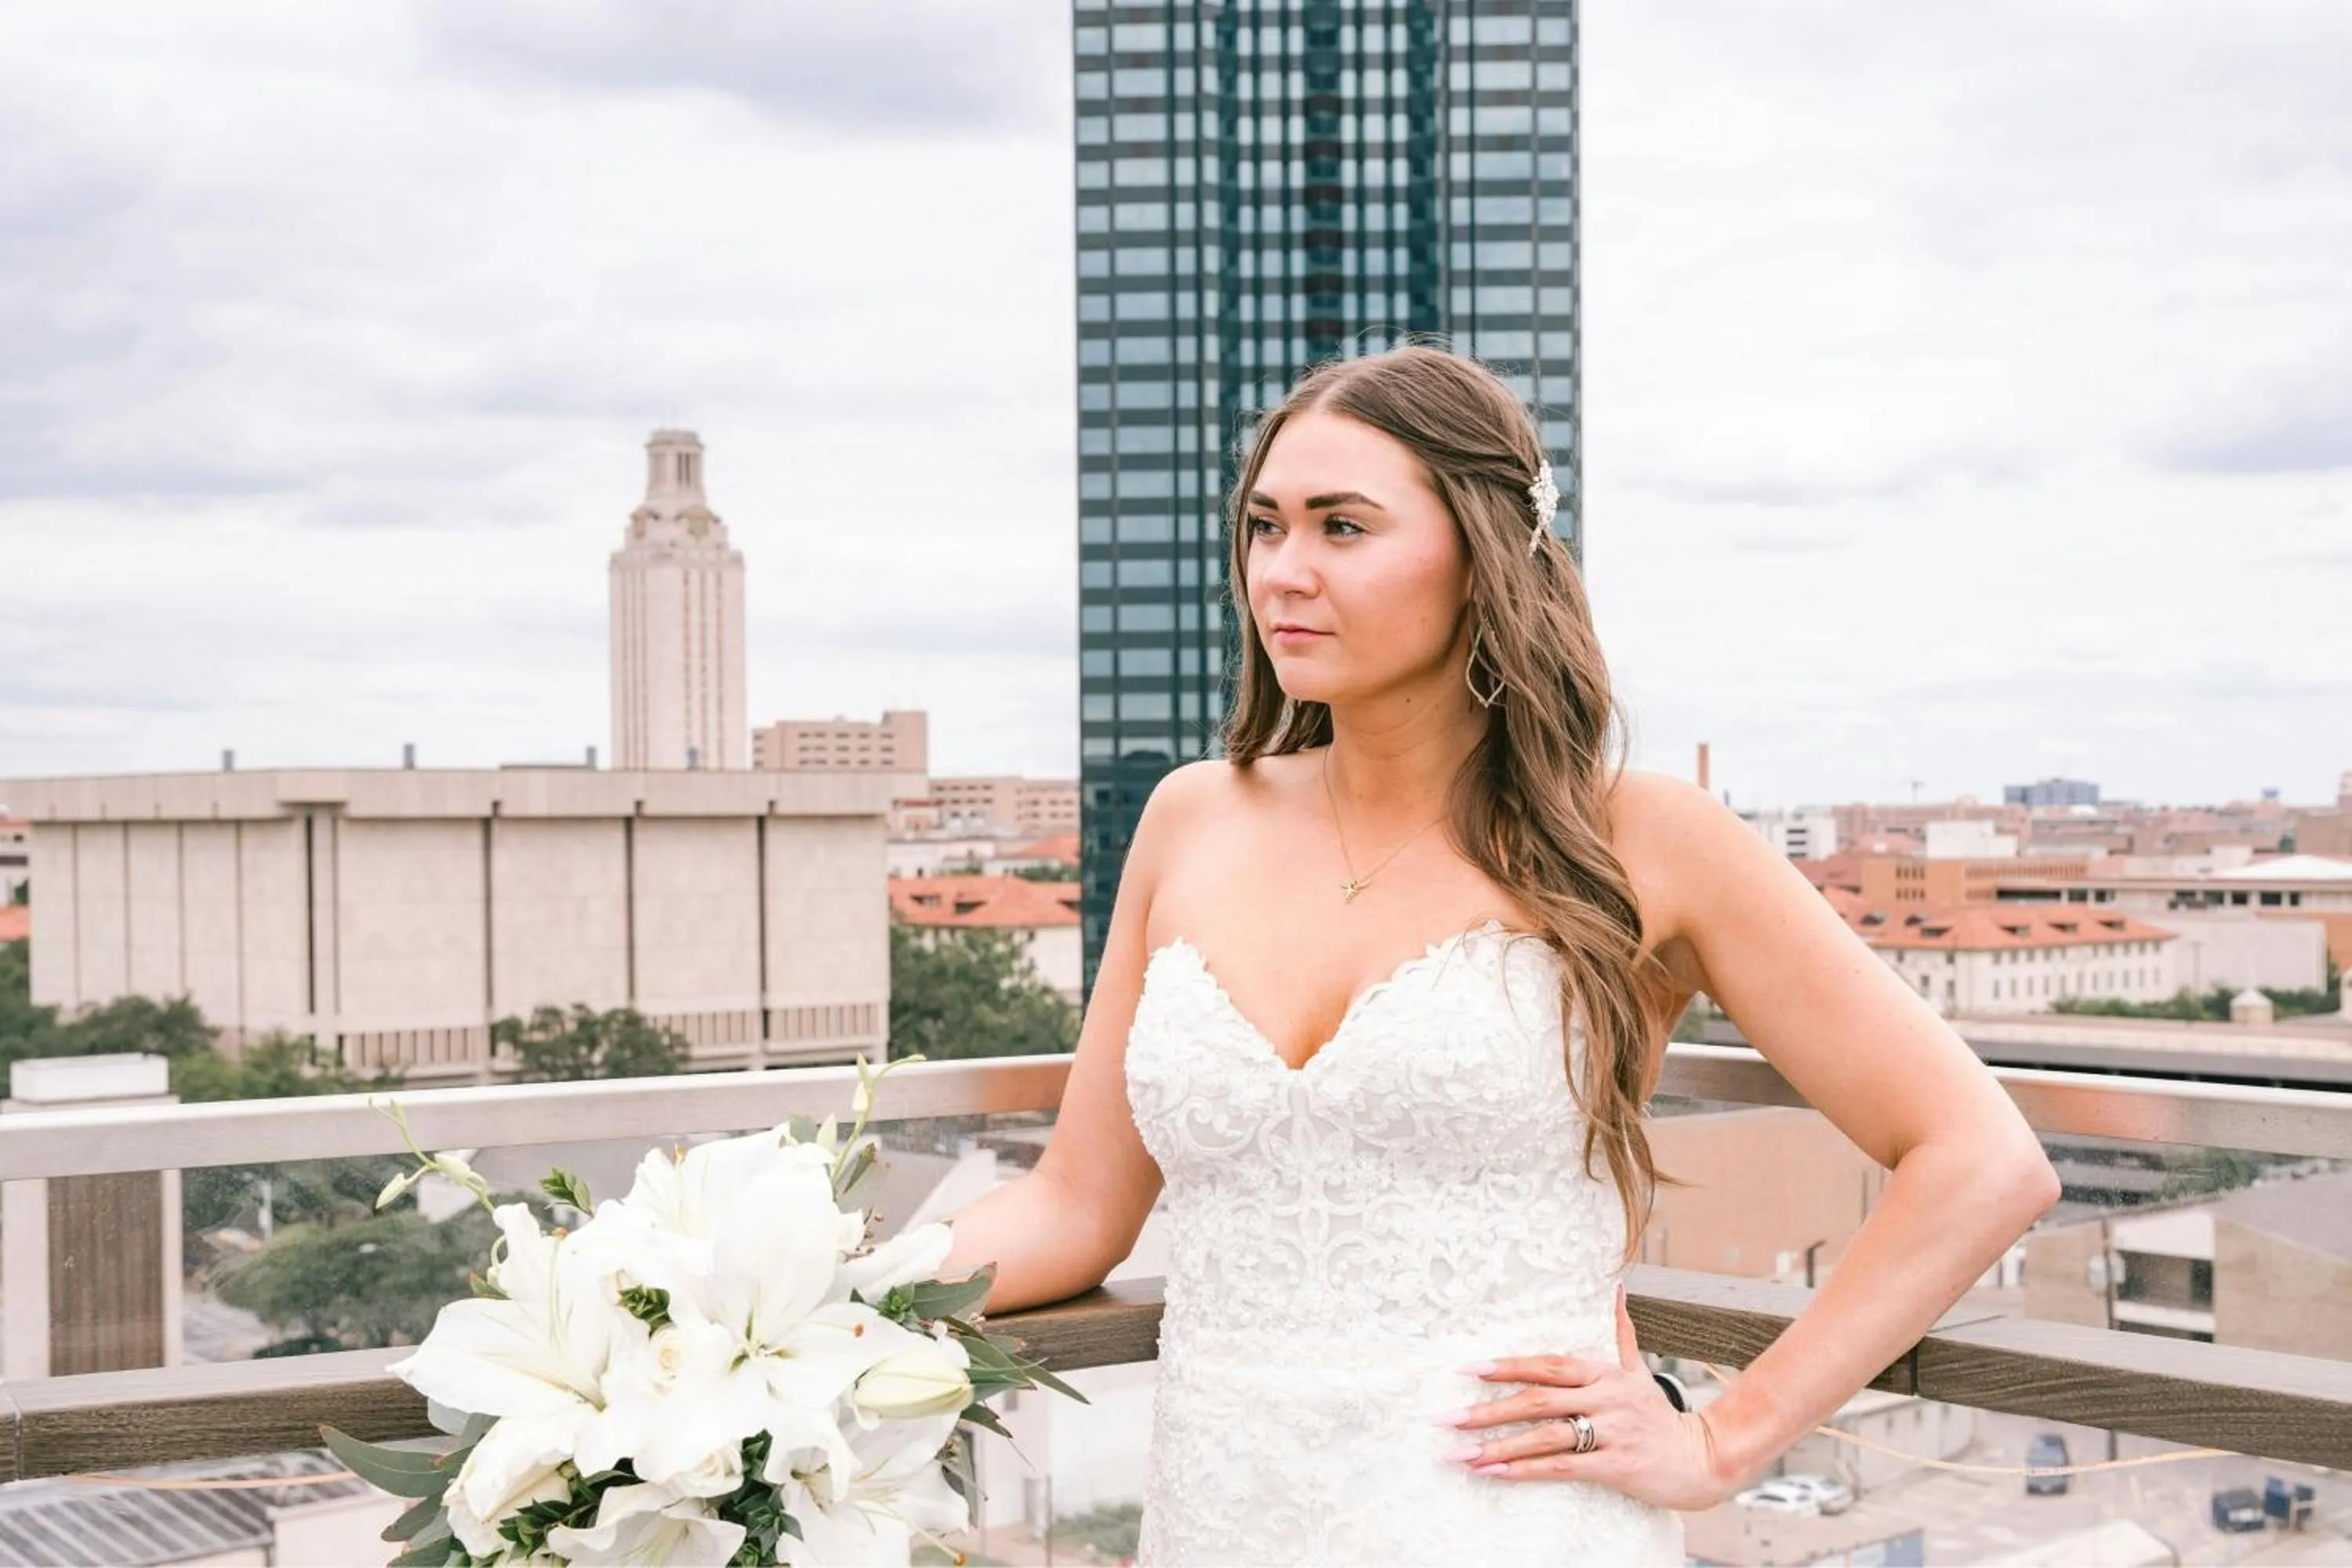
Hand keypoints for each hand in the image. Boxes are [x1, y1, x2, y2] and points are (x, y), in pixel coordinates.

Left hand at [1437, 1282, 1730, 1511]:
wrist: (1703, 1458)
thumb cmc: (1661, 1417)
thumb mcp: (1639, 1371)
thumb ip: (1622, 1332)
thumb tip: (1618, 1288)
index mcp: (1604, 1374)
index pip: (1547, 1364)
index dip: (1507, 1365)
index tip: (1468, 1368)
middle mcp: (1605, 1399)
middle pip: (1537, 1400)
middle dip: (1487, 1409)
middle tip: (1447, 1416)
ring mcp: (1610, 1432)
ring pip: (1544, 1436)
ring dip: (1497, 1445)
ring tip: (1460, 1453)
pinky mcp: (1615, 1466)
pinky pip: (1562, 1466)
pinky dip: (1525, 1470)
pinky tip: (1495, 1472)